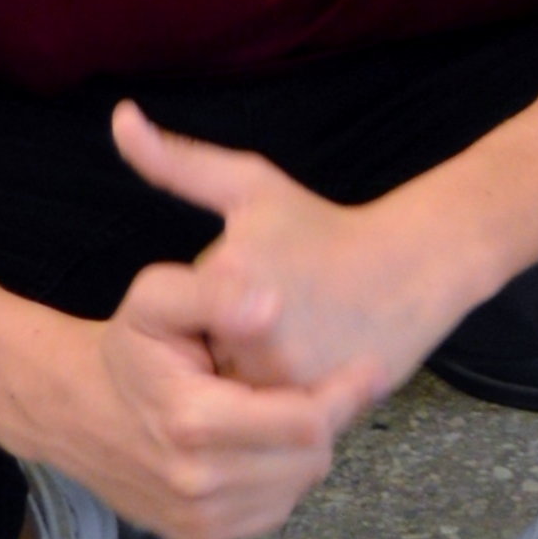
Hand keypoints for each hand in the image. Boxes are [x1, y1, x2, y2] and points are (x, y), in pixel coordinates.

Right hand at [23, 285, 346, 538]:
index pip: (309, 423)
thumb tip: (271, 304)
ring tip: (285, 407)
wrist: (75, 410)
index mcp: (195, 422)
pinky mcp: (195, 538)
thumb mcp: (159, 298)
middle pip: (311, 459)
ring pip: (297, 487)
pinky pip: (271, 511)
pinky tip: (262, 440)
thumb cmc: (129, 349)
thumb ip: (216, 291)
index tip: (370, 366)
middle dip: (326, 419)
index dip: (346, 392)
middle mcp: (196, 483)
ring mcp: (195, 519)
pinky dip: (280, 477)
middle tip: (321, 382)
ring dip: (304, 450)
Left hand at [103, 102, 457, 426]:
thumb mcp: (250, 185)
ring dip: (252, 378)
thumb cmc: (324, 227)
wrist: (416, 263)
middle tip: (277, 313)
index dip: (204, 310)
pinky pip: (269, 420)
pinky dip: (280, 400)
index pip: (177, 321)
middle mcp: (256, 336)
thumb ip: (177, 161)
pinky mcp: (321, 405)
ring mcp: (290, 377)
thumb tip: (121, 118)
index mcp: (231, 281)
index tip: (250, 285)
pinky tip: (308, 364)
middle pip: (203, 361)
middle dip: (226, 347)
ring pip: (235, 396)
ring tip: (293, 339)